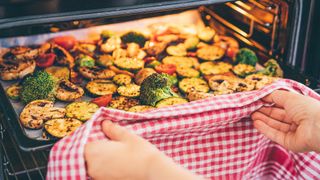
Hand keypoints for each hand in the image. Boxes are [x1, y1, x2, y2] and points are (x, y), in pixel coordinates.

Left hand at [84, 120, 199, 179]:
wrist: (153, 173)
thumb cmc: (140, 153)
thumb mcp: (127, 136)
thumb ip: (112, 130)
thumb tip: (104, 123)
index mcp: (93, 152)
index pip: (83, 143)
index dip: (92, 137)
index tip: (101, 135)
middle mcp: (91, 167)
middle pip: (87, 154)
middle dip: (96, 148)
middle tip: (109, 143)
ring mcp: (97, 177)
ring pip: (93, 164)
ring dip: (100, 158)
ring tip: (115, 153)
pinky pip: (100, 172)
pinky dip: (105, 167)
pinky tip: (117, 162)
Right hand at [251, 90, 319, 152]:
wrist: (318, 127)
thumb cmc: (307, 109)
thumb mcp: (289, 97)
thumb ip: (274, 96)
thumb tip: (263, 95)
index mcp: (300, 108)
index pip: (281, 106)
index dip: (269, 103)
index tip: (258, 101)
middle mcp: (297, 120)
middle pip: (277, 116)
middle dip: (264, 112)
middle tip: (252, 109)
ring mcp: (293, 132)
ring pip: (275, 126)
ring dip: (263, 120)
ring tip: (252, 115)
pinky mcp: (289, 142)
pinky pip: (275, 135)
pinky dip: (265, 129)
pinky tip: (256, 123)